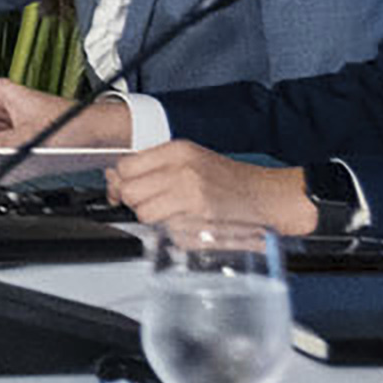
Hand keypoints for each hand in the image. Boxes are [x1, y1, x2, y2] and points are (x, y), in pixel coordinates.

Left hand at [103, 141, 316, 236]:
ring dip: (154, 218)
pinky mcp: (200, 219)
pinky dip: (173, 232)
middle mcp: (182, 170)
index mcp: (177, 151)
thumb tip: (115, 179)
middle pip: (130, 191)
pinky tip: (190, 222)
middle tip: (153, 203)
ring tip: (174, 213)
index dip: (122, 181)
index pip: (126, 166)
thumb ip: (153, 166)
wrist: (267, 196)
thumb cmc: (229, 180)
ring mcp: (191, 195)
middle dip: (135, 201)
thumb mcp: (190, 160)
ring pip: (143, 213)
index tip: (126, 187)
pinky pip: (166, 230)